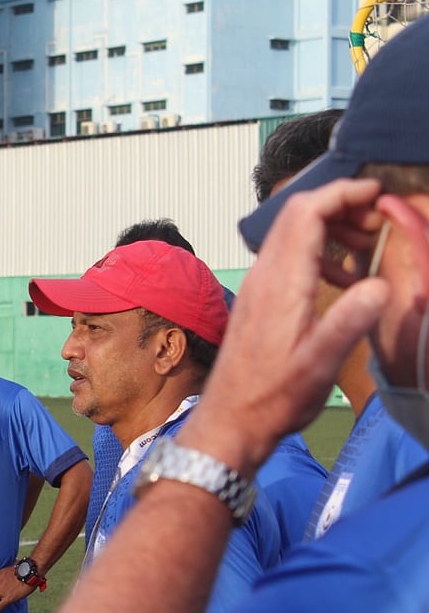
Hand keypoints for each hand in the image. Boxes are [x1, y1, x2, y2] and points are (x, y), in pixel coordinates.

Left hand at [186, 178, 389, 472]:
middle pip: (298, 214)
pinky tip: (344, 280)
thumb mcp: (321, 363)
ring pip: (293, 234)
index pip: (306, 212)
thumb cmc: (274, 396)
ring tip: (368, 246)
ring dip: (332, 228)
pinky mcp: (259, 300)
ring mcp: (258, 286)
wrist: (231, 419)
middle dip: (341, 205)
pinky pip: (289, 257)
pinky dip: (320, 252)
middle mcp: (264, 275)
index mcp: (282, 281)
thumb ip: (350, 320)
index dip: (342, 192)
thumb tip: (380, 283)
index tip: (377, 194)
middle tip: (378, 222)